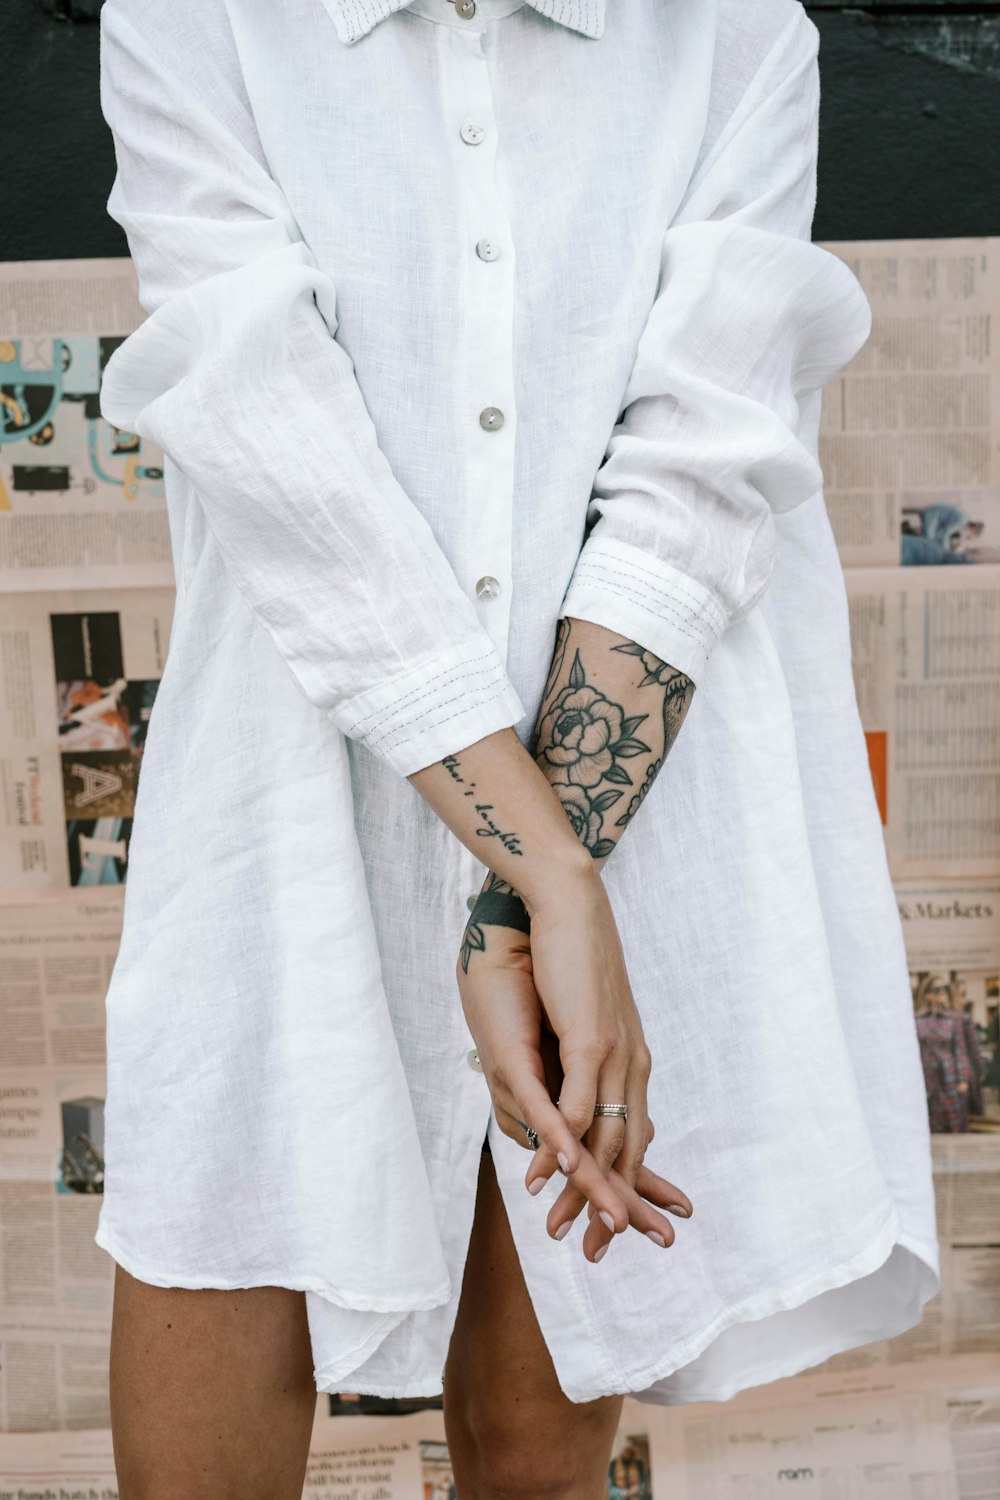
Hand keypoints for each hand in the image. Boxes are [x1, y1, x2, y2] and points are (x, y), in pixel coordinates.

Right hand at [456, 883, 691, 1260]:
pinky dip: (564, 1147)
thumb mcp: (567, 1019)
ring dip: (583, 1192)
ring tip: (563, 1231)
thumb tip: (559, 1081)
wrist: (570, 900)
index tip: (609, 1232)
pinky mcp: (594, 1039)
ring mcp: (616, 1054)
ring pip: (607, 1140)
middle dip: (611, 1208)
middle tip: (598, 1256)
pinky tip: (549, 1175)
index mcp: (628, 1063)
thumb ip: (568, 1057)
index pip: (631, 1140)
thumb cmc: (563, 954)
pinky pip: (579, 1106)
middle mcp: (632, 1065)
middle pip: (627, 1153)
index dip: (620, 1189)